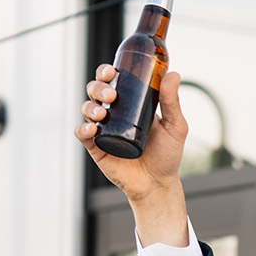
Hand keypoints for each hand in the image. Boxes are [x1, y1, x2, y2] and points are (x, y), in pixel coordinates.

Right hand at [75, 62, 190, 245]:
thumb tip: (174, 74)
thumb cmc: (167, 155)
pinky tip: (92, 128)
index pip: (112, 80)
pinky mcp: (96, 148)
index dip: (106, 72)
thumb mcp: (174, 127)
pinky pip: (82, 134)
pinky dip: (83, 129)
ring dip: (91, 106)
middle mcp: (113, 113)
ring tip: (103, 112)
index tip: (112, 71)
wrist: (158, 184)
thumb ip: (172, 102)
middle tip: (110, 94)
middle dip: (98, 87)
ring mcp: (103, 130)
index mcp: (130, 103)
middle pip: (96, 91)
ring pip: (87, 109)